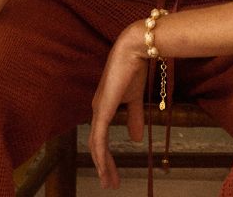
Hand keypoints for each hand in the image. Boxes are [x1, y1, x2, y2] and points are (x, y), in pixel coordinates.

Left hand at [87, 23, 149, 189]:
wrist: (135, 50)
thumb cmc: (135, 69)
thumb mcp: (136, 99)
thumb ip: (134, 118)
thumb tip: (135, 139)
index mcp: (104, 107)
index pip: (101, 138)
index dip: (106, 157)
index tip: (113, 174)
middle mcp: (97, 110)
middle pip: (96, 145)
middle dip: (103, 166)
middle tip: (110, 184)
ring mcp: (98, 110)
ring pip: (95, 145)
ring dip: (102, 165)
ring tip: (109, 182)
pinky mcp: (102, 109)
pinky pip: (99, 138)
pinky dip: (100, 155)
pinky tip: (104, 167)